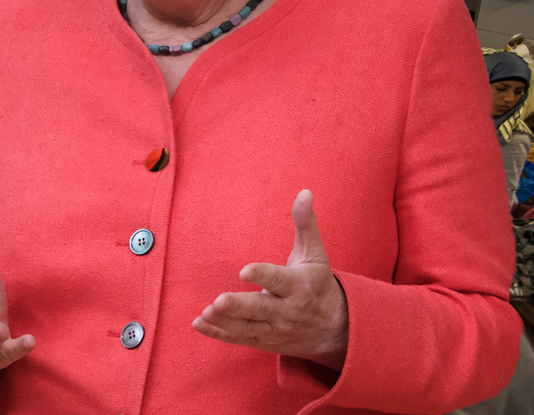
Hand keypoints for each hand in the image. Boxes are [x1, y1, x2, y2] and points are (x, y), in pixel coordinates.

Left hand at [192, 190, 348, 370]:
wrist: (334, 330)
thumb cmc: (318, 284)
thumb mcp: (315, 254)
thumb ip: (306, 224)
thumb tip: (305, 192)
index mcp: (298, 286)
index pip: (278, 280)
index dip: (262, 276)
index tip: (244, 270)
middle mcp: (286, 310)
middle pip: (260, 309)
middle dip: (239, 306)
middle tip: (219, 301)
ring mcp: (274, 329)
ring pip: (248, 328)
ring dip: (226, 321)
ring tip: (207, 312)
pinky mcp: (263, 341)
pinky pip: (239, 339)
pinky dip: (219, 334)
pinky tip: (199, 324)